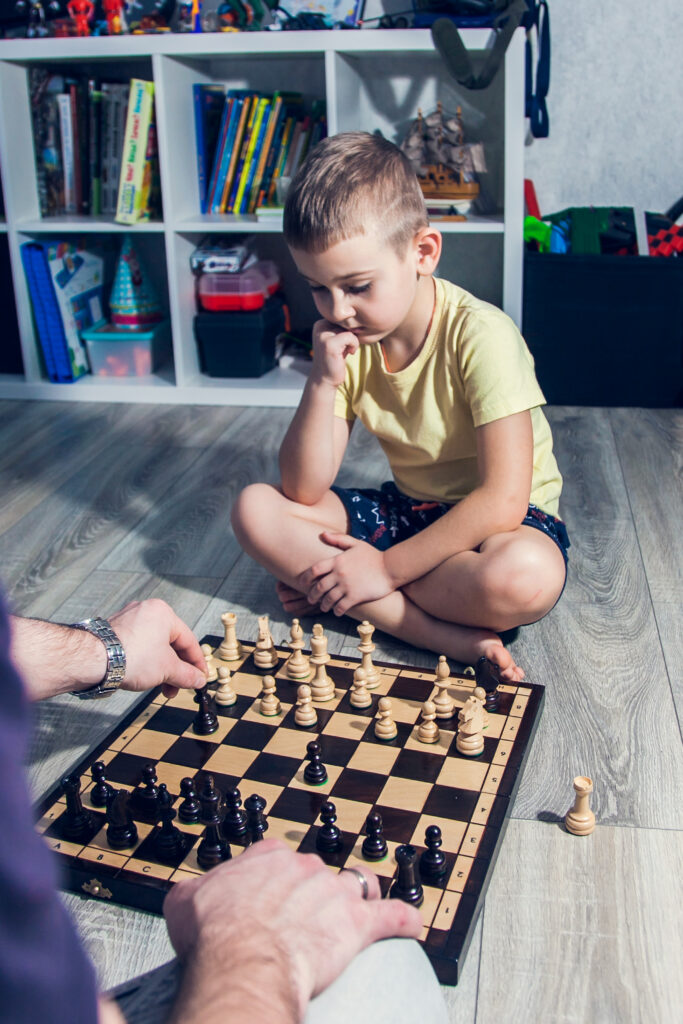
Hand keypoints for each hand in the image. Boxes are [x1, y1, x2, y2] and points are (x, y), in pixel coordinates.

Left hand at [109, 599, 205, 697]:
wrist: (93, 661)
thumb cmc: (131, 657)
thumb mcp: (168, 670)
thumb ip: (187, 675)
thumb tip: (197, 680)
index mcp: (163, 613)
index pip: (188, 640)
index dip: (196, 663)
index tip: (199, 677)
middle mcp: (145, 611)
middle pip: (170, 644)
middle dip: (175, 669)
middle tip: (178, 687)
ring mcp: (128, 619)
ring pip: (153, 646)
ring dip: (160, 668)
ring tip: (160, 686)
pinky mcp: (115, 631)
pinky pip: (138, 646)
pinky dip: (145, 661)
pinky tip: (144, 676)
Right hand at [163, 840, 420, 1021]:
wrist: (243, 960)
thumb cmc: (216, 934)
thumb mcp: (186, 902)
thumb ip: (195, 892)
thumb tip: (191, 897)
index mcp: (267, 857)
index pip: (277, 859)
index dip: (274, 880)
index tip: (270, 895)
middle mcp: (304, 867)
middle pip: (316, 874)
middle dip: (312, 894)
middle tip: (301, 920)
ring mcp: (333, 892)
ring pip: (356, 885)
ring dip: (359, 897)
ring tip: (359, 908)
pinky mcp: (357, 923)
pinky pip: (393, 916)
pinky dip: (404, 919)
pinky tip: (412, 924)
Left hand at [298, 534, 395, 615]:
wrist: (391, 568)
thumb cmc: (373, 555)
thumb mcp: (356, 543)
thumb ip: (338, 538)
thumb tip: (322, 534)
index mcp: (337, 560)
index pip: (315, 570)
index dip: (306, 578)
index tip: (303, 583)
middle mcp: (339, 574)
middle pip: (318, 587)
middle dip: (312, 595)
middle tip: (311, 599)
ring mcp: (347, 586)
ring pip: (328, 599)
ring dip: (323, 605)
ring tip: (323, 607)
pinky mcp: (355, 597)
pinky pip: (340, 607)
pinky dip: (336, 611)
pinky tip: (337, 611)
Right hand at [310, 319, 358, 387]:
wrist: (325, 379)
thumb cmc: (335, 359)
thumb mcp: (337, 340)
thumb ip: (343, 328)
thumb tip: (359, 316)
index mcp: (320, 324)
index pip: (343, 318)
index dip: (349, 329)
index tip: (345, 343)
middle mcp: (319, 327)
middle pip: (346, 322)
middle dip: (351, 335)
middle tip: (346, 348)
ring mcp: (323, 335)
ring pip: (349, 328)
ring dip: (353, 340)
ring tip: (347, 350)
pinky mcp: (329, 344)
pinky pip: (350, 336)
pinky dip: (354, 344)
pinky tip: (350, 353)